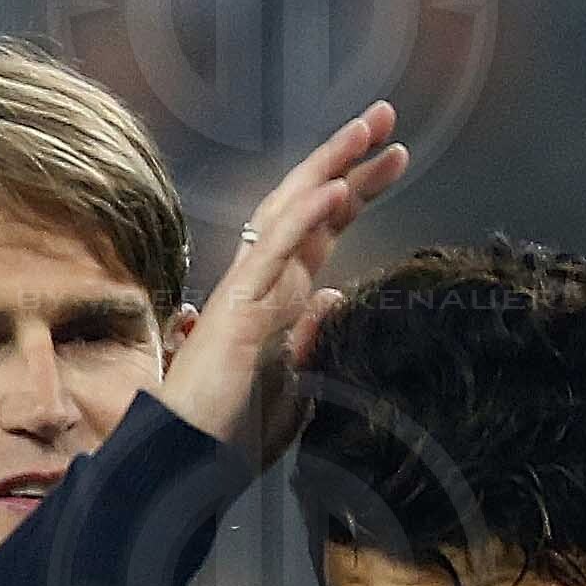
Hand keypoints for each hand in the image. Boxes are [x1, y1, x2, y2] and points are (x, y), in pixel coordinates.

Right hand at [154, 102, 409, 462]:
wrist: (189, 468)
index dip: (358, 190)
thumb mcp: (298, 386)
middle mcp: (263, 286)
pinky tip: (336, 187)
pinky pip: (273, 252)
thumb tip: (336, 298)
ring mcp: (247, 293)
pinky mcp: (236, 311)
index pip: (323, 230)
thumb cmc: (233, 437)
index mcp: (279, 301)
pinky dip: (304, 217)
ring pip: (289, 213)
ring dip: (328, 168)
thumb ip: (316, 341)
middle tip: (387, 118)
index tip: (396, 157)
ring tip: (366, 131)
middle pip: (308, 206)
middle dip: (348, 159)